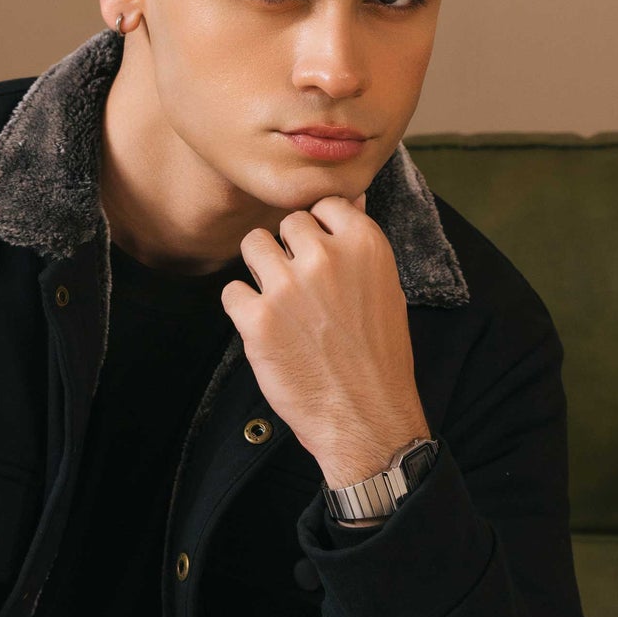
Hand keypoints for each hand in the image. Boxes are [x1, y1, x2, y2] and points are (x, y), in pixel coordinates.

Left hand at [220, 191, 429, 487]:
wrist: (367, 417)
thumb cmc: (378, 358)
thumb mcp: (386, 290)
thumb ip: (359, 244)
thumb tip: (349, 199)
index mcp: (364, 244)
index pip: (324, 204)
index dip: (318, 231)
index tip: (319, 257)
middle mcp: (325, 257)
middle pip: (286, 223)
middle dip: (288, 250)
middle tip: (300, 290)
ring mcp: (288, 286)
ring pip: (253, 245)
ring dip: (260, 271)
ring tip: (280, 305)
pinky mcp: (257, 318)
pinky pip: (231, 290)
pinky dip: (242, 309)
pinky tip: (265, 331)